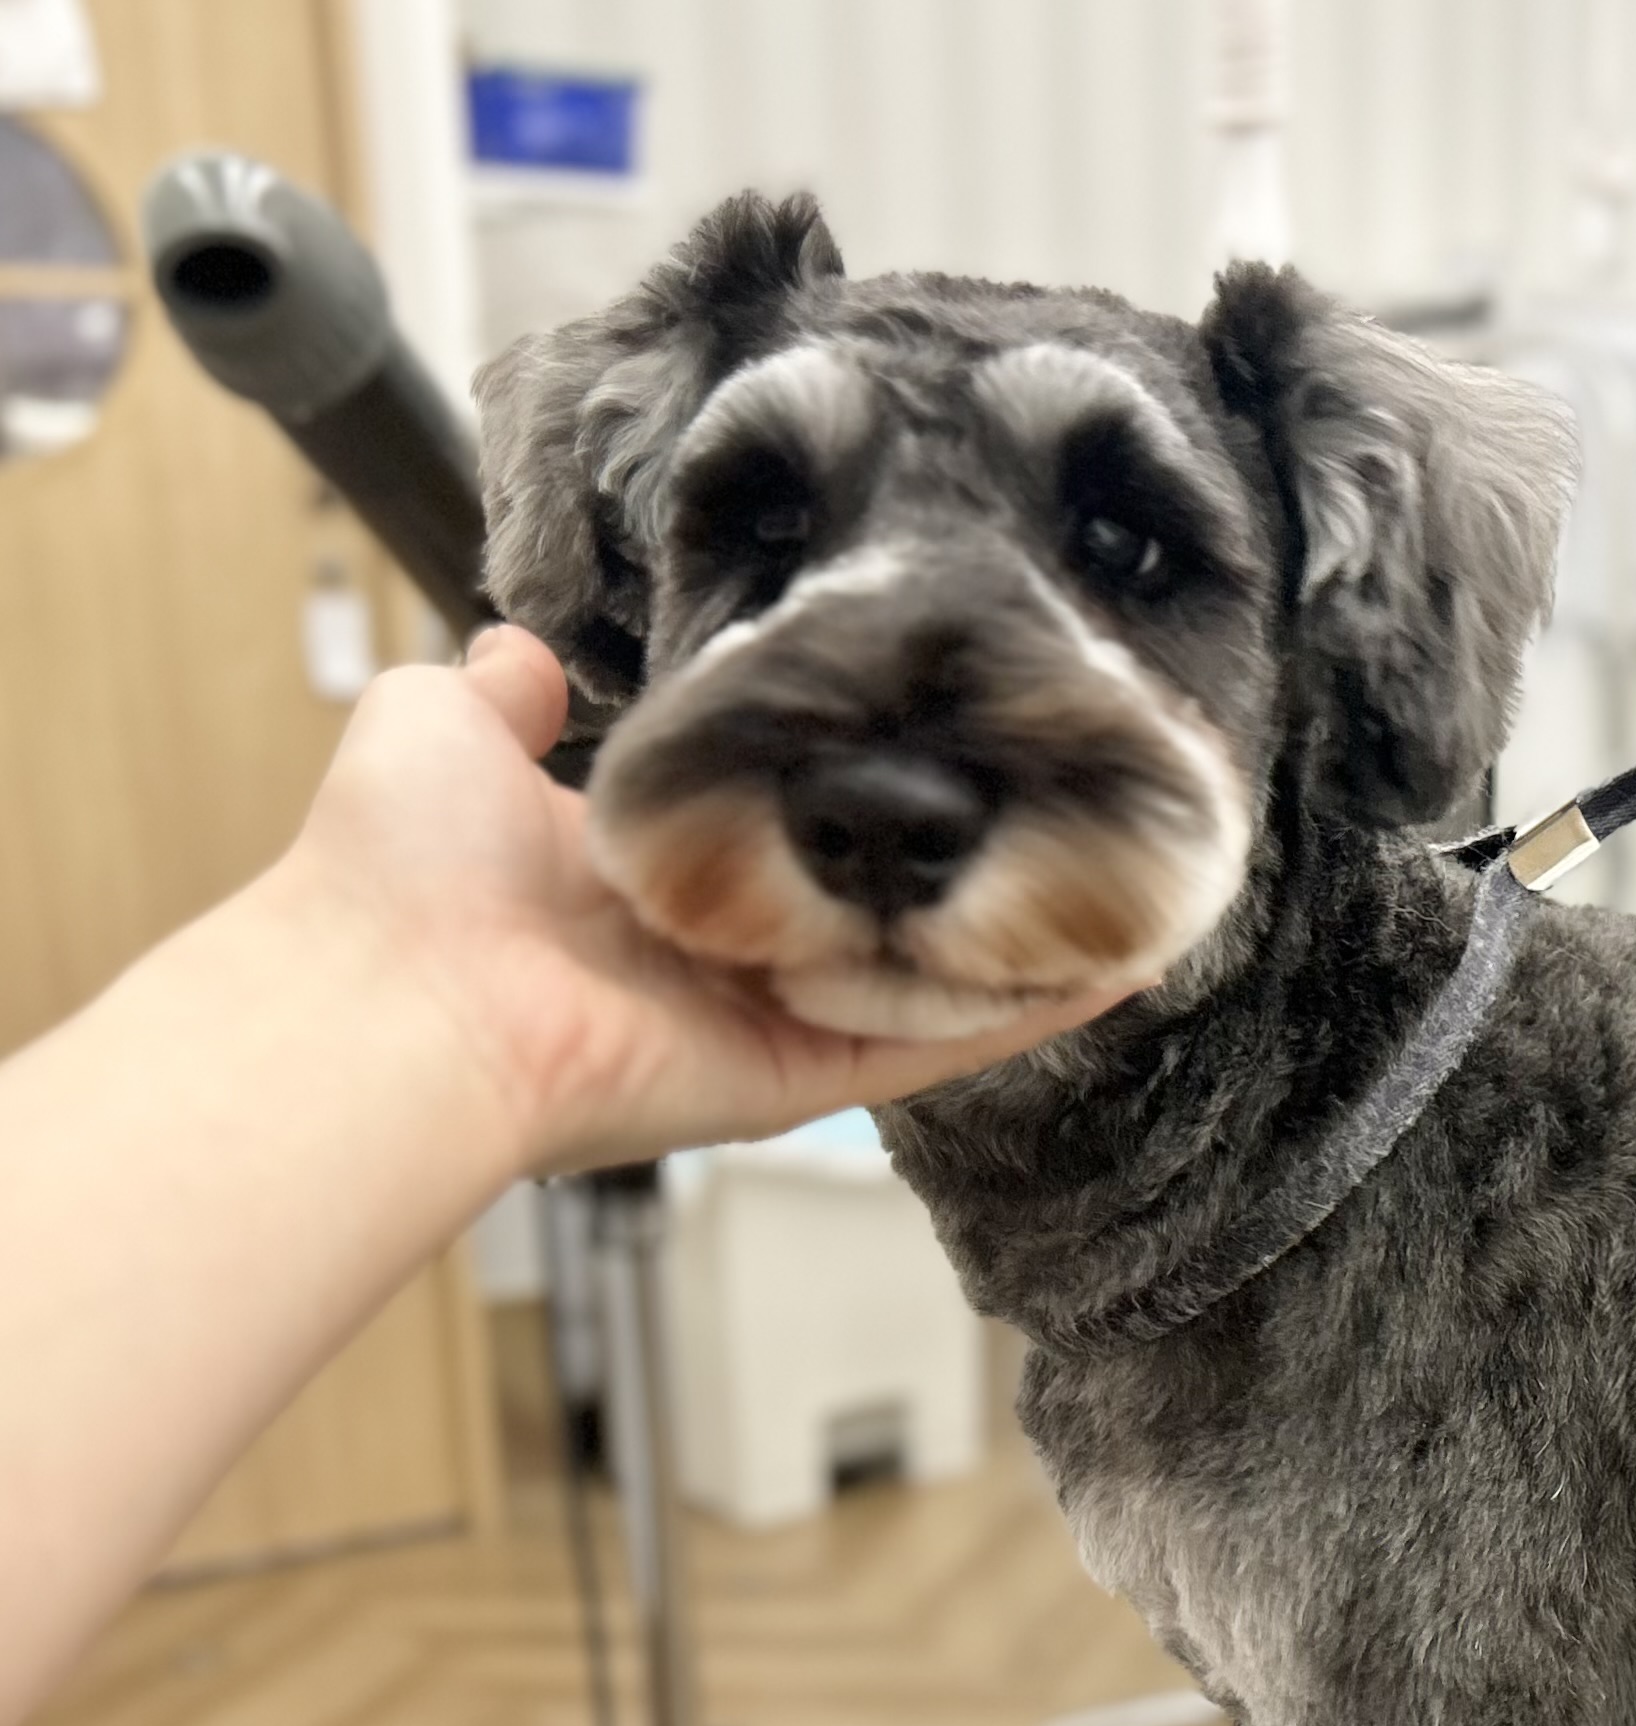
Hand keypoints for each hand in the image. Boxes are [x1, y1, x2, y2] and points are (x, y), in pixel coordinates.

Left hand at [256, 627, 1132, 1176]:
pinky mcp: (813, 1072)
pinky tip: (1123, 959)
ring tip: (1138, 873)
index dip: (864, 780)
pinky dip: (1037, 1005)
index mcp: (659, 876)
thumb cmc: (404, 872)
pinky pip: (945, 1038)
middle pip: (879, 905)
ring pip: (935, 975)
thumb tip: (523, 649)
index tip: (940, 723)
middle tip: (1068, 790)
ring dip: (1030, 931)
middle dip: (968, 855)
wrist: (403, 998)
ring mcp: (778, 1019)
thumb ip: (499, 689)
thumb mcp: (442, 725)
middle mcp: (730, 953)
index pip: (789, 828)